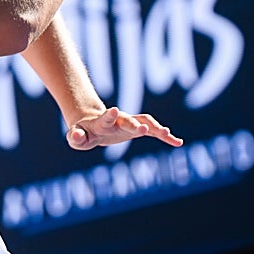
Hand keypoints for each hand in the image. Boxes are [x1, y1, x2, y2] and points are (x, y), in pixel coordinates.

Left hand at [66, 106, 182, 150]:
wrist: (93, 124)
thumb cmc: (84, 132)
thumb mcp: (76, 138)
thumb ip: (75, 138)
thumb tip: (75, 136)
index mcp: (102, 122)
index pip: (106, 118)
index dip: (110, 115)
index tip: (114, 110)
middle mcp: (118, 120)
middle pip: (128, 120)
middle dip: (135, 124)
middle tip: (143, 129)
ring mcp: (130, 123)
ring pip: (145, 122)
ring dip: (155, 127)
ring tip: (167, 133)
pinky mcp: (138, 129)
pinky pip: (154, 132)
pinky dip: (165, 137)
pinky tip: (178, 143)